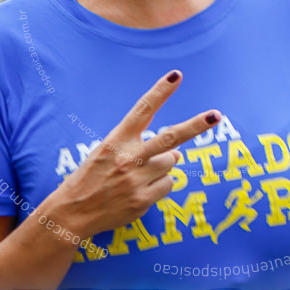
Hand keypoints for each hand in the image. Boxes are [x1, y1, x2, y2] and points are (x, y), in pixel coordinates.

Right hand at [44, 70, 219, 238]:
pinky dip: (160, 185)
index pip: (142, 110)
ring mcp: (137, 179)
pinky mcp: (143, 200)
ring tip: (138, 175)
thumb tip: (177, 153)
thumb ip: (140, 147)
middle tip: (216, 115)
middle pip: (170, 137)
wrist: (73, 212)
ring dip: (162, 166)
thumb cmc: (91, 177)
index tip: (176, 76)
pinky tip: (139, 190)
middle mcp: (129, 157)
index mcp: (117, 140)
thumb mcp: (107, 152)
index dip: (160, 91)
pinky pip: (167, 185)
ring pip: (171, 163)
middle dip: (196, 125)